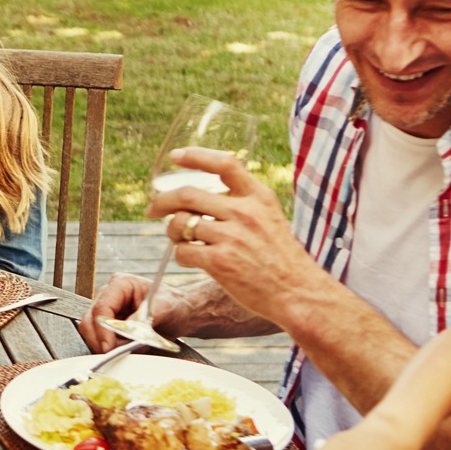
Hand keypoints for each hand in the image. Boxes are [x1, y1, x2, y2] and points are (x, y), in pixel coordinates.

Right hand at [78, 273, 181, 350]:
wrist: (180, 315)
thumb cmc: (174, 305)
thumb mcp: (165, 308)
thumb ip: (144, 317)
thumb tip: (126, 328)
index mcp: (121, 284)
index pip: (101, 308)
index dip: (102, 329)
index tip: (109, 346)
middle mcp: (109, 296)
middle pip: (90, 321)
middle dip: (101, 340)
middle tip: (116, 352)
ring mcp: (108, 312)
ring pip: (92, 332)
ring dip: (108, 345)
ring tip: (131, 347)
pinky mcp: (109, 327)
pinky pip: (101, 340)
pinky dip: (113, 348)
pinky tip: (130, 347)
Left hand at [147, 148, 327, 324]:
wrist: (298, 292)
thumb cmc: (280, 258)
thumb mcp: (270, 218)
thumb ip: (242, 203)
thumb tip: (199, 197)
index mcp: (259, 197)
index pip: (225, 164)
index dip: (196, 157)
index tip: (175, 156)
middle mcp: (245, 212)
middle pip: (188, 194)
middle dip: (162, 201)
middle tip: (152, 209)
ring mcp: (232, 237)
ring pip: (181, 223)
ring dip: (172, 231)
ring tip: (180, 239)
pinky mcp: (220, 262)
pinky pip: (183, 251)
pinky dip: (181, 254)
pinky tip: (192, 259)